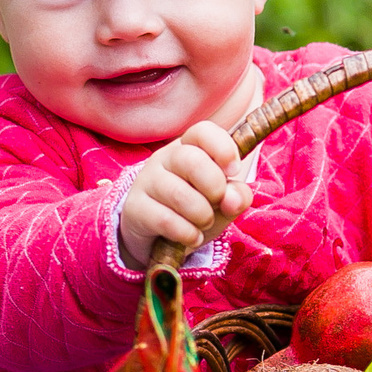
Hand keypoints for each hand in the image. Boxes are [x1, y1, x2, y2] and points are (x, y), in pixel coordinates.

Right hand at [118, 122, 251, 268]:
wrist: (159, 240)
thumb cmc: (194, 211)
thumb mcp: (223, 203)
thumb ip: (237, 196)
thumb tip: (232, 199)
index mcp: (188, 148)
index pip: (202, 131)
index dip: (223, 149)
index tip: (233, 171)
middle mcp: (164, 158)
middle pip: (192, 160)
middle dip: (215, 187)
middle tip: (217, 203)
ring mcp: (146, 181)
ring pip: (179, 193)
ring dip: (202, 215)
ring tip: (204, 224)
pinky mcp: (134, 208)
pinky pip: (165, 220)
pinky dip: (187, 233)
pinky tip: (191, 237)